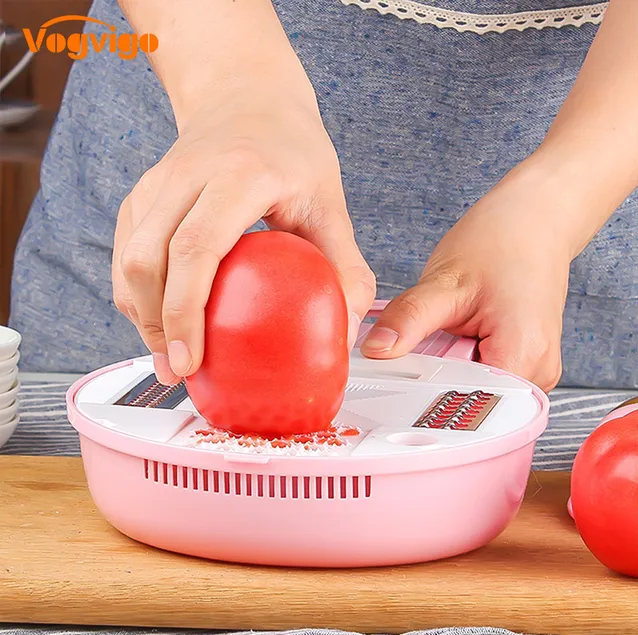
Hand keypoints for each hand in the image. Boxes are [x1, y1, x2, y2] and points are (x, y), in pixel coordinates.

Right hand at [112, 86, 374, 384]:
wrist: (248, 96)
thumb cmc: (293, 150)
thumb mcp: (330, 201)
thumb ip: (345, 265)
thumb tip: (348, 332)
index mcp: (237, 174)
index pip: (196, 247)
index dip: (185, 310)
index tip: (191, 360)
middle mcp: (186, 174)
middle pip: (146, 258)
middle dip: (155, 325)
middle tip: (179, 372)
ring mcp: (157, 181)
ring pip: (127, 258)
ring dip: (141, 314)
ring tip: (167, 356)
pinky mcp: (143, 192)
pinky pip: (125, 251)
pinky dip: (136, 293)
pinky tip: (160, 320)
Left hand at [361, 159, 574, 391]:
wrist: (534, 220)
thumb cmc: (503, 241)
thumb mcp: (446, 281)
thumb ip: (410, 320)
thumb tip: (376, 351)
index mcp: (525, 357)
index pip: (470, 404)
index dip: (428, 396)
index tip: (400, 380)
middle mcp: (536, 373)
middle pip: (471, 401)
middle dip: (436, 380)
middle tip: (425, 344)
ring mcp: (532, 368)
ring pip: (474, 390)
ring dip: (449, 369)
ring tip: (450, 332)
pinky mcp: (522, 359)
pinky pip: (481, 375)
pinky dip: (460, 361)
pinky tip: (458, 335)